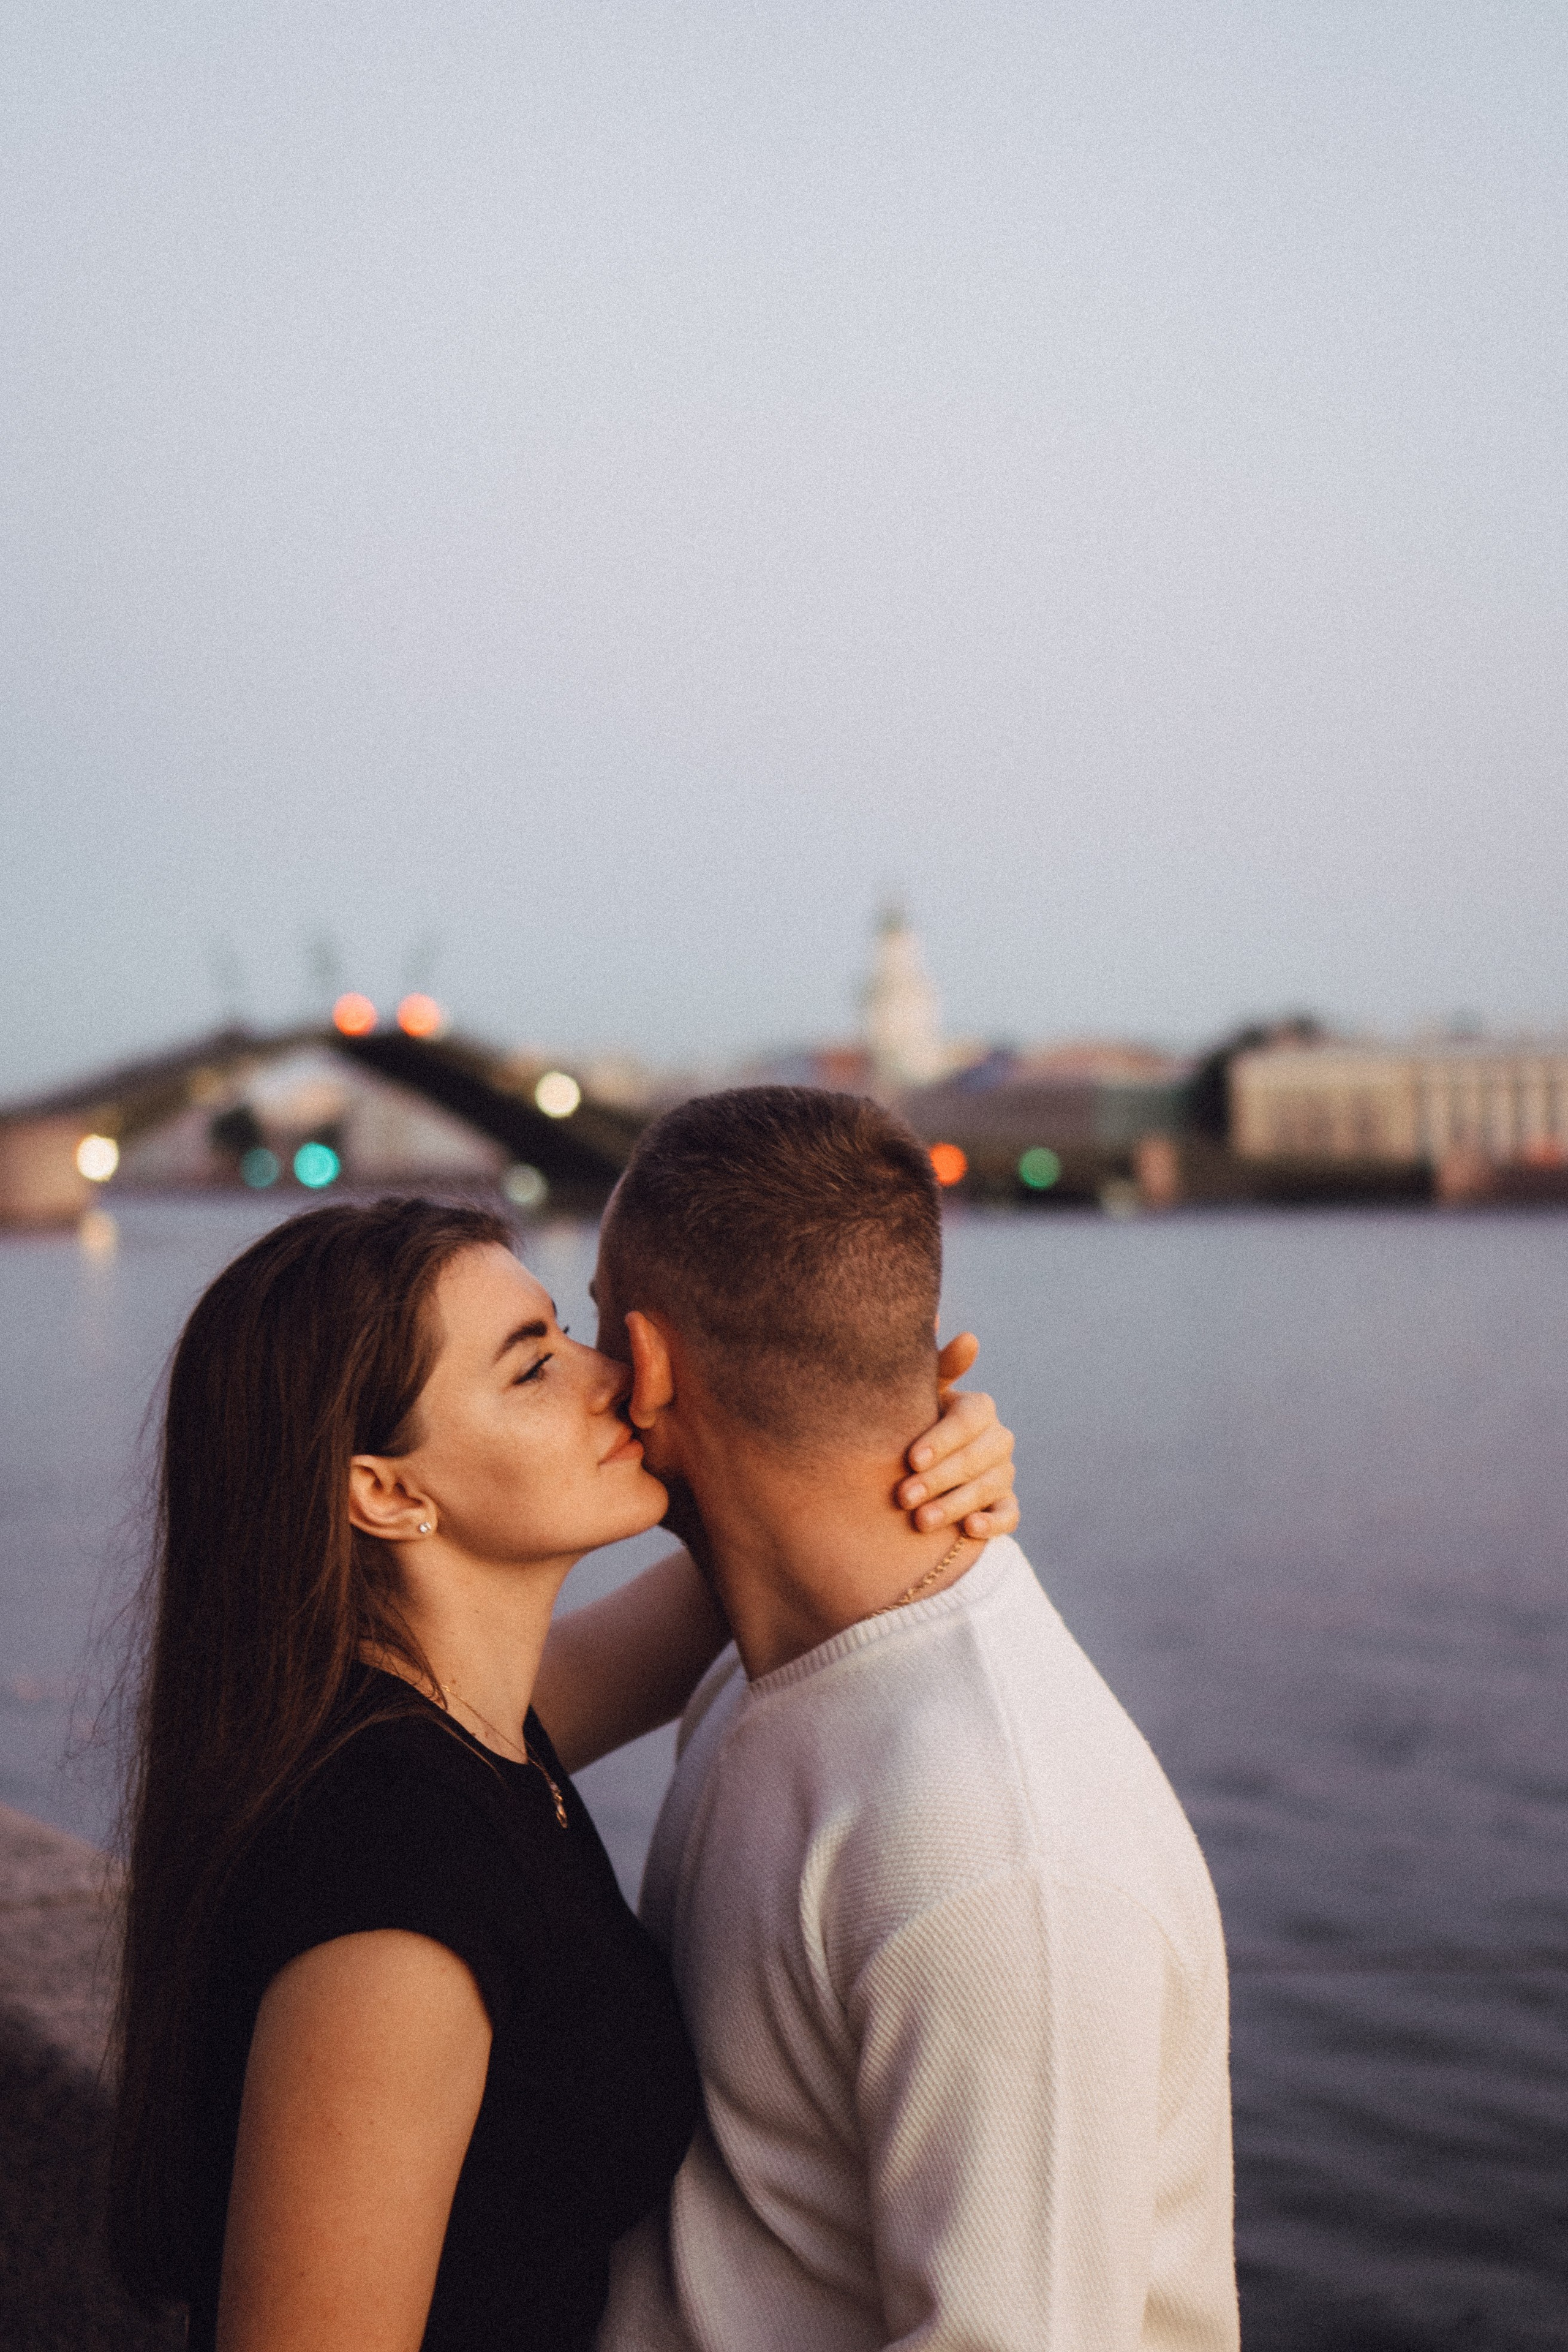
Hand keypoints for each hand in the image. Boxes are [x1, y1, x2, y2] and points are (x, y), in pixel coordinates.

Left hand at [896, 1334, 1019, 1539]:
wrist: (917, 1472)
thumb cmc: (915, 1424)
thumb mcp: (918, 1397)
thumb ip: (933, 1365)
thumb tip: (945, 1321)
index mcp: (978, 1409)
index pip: (970, 1420)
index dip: (942, 1439)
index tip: (911, 1458)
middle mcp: (997, 1439)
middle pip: (978, 1457)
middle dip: (940, 1478)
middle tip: (904, 1496)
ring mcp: (1004, 1474)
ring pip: (990, 1487)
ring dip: (956, 1504)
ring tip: (921, 1521)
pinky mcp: (1006, 1506)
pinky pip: (1010, 1515)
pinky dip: (993, 1523)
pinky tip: (971, 1530)